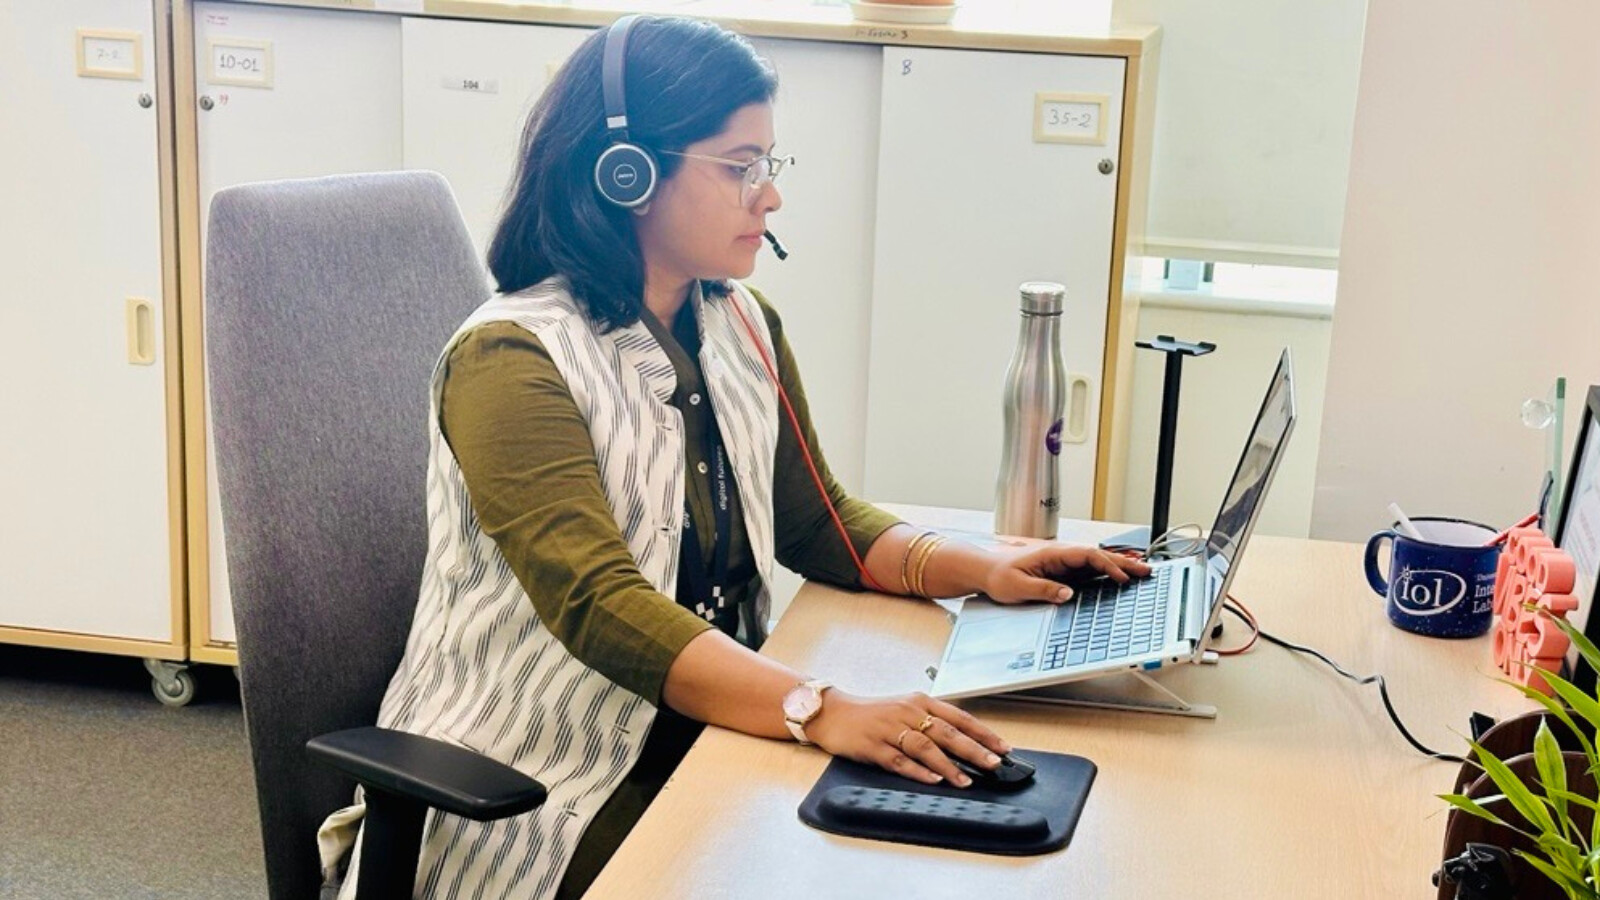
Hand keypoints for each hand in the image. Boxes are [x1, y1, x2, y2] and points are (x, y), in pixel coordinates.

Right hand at [806, 690, 1010, 786]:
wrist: (833, 713)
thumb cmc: (872, 714)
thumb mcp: (905, 710)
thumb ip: (932, 724)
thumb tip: (966, 745)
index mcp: (919, 702)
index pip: (959, 717)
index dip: (983, 733)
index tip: (1004, 748)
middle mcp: (907, 712)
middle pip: (946, 732)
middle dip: (974, 749)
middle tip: (994, 764)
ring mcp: (889, 728)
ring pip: (924, 746)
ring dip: (948, 765)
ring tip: (965, 780)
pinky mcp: (872, 746)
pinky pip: (898, 760)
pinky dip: (917, 770)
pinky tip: (932, 779)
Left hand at [982, 543, 1149, 604]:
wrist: (986, 572)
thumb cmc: (999, 576)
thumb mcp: (1018, 585)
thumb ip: (1044, 589)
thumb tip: (1068, 594)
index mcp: (1052, 553)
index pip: (1087, 555)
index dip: (1107, 565)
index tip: (1121, 577)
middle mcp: (1061, 556)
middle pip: (1098, 556)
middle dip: (1123, 563)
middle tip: (1146, 571)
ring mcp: (1064, 565)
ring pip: (1097, 564)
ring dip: (1119, 568)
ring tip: (1141, 574)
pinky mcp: (1064, 574)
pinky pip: (1089, 573)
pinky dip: (1107, 575)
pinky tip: (1120, 581)